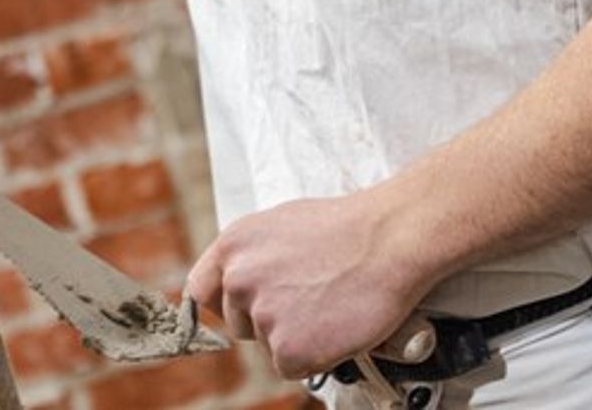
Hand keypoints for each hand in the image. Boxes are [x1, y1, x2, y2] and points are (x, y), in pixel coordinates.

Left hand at [185, 188, 440, 381]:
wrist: (390, 239)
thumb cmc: (346, 229)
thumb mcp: (280, 225)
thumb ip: (251, 256)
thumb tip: (238, 280)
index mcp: (232, 245)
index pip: (201, 292)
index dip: (225, 305)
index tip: (243, 312)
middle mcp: (238, 279)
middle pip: (239, 324)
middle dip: (269, 322)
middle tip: (310, 302)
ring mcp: (262, 314)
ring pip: (268, 346)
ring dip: (296, 338)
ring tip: (328, 307)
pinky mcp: (287, 347)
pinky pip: (291, 367)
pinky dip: (315, 356)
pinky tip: (335, 327)